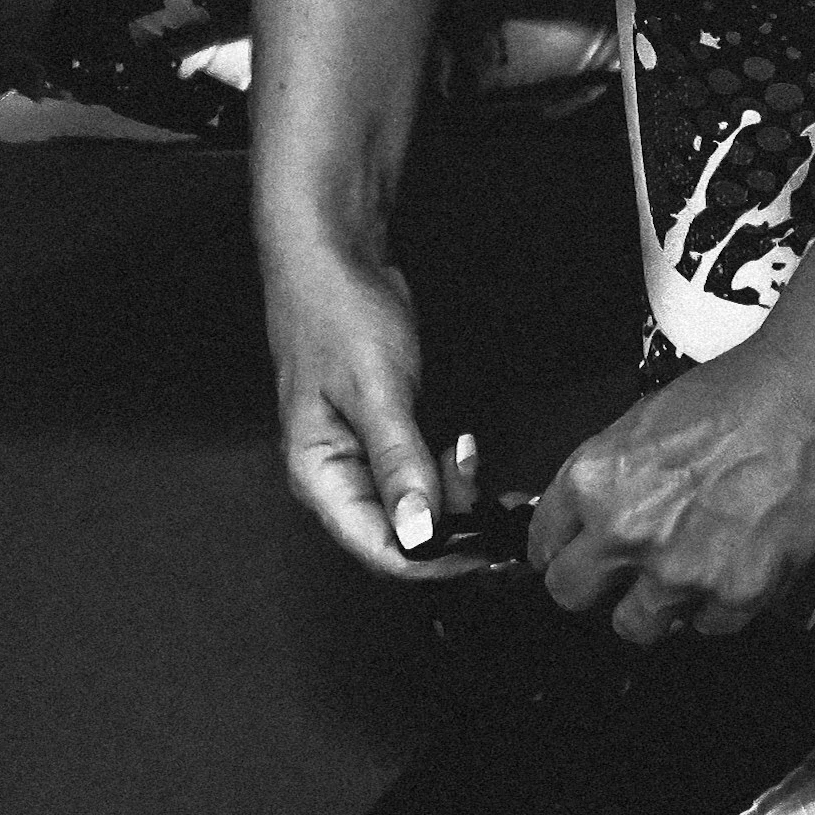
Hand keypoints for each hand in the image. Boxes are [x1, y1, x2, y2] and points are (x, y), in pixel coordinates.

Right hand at [260, 234, 494, 581]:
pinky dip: (449, 476)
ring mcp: (360, 462)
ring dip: (455, 499)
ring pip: (416, 512)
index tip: (485, 547)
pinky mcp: (383, 442)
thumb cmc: (335, 311)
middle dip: (452, 528)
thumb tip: (419, 532)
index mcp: (319, 478)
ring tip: (475, 461)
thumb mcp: (375, 389)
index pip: (380, 552)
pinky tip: (465, 452)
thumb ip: (399, 464)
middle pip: (401, 539)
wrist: (332, 255)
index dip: (436, 560)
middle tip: (495, 502)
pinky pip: (420, 480)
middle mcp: (337, 480)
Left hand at [524, 347, 814, 641]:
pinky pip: (708, 627)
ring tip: (689, 569)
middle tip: (623, 572)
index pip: (543, 545)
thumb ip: (610, 479)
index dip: (563, 549)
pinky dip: (721, 606)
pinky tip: (736, 567)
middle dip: (596, 586)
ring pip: (637, 625)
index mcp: (594, 481)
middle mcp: (625, 532)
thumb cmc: (741, 395)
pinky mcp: (733, 596)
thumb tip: (590, 520)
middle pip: (572, 596)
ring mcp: (678, 571)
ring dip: (657, 605)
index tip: (575, 554)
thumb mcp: (645, 422)